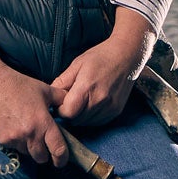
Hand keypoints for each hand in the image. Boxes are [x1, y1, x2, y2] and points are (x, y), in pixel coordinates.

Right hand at [0, 51, 65, 165]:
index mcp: (43, 123)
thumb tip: (71, 106)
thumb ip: (61, 99)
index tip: (61, 160)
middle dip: (45, 154)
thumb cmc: (19, 84)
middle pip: (41, 157)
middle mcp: (29, 134)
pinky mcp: (1, 139)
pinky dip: (17, 143)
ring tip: (27, 133)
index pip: (58, 149)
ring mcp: (14, 138)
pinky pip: (13, 148)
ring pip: (27, 153)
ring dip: (30, 148)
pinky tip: (15, 129)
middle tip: (44, 146)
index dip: (62, 158)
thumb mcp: (45, 89)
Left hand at [51, 10, 152, 126]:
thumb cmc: (100, 57)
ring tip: (81, 100)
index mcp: (87, 87)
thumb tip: (50, 96)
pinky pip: (98, 122)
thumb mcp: (77, 64)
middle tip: (70, 100)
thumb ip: (62, 82)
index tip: (61, 102)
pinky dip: (91, 116)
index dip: (60, 109)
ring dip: (80, 116)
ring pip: (86, 123)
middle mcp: (100, 100)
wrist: (127, 55)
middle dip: (70, 112)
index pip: (67, 113)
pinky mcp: (116, 111)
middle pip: (76, 120)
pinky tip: (91, 103)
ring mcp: (110, 108)